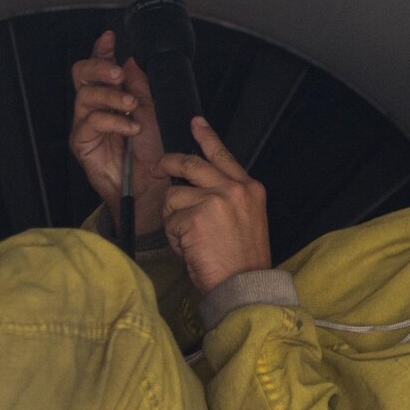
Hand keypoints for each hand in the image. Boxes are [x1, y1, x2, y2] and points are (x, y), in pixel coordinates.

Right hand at [68, 30, 167, 236]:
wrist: (152, 187)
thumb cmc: (154, 152)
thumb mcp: (154, 112)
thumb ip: (141, 86)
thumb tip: (131, 61)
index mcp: (112, 95)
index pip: (100, 66)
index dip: (101, 49)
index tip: (110, 36)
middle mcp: (95, 106)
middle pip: (82, 74)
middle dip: (99, 67)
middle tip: (118, 74)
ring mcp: (86, 124)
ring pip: (85, 96)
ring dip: (111, 97)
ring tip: (132, 107)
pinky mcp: (82, 143)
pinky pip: (90, 123)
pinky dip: (112, 121)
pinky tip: (129, 127)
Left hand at [157, 117, 272, 294]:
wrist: (245, 286)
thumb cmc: (243, 260)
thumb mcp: (248, 219)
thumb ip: (227, 197)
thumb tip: (195, 185)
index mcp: (250, 188)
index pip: (223, 155)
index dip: (206, 137)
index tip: (195, 122)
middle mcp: (234, 189)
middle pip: (190, 164)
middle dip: (169, 164)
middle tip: (159, 168)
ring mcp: (214, 201)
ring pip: (174, 196)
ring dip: (173, 219)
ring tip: (188, 239)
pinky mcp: (195, 217)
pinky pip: (170, 220)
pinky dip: (173, 237)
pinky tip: (189, 249)